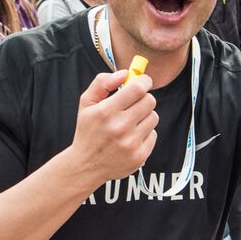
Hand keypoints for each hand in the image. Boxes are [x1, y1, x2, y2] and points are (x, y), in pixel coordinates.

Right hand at [68, 71, 157, 187]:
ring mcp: (131, 143)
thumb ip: (102, 83)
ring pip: (154, 117)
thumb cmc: (88, 131)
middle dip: (144, 98)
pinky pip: (153, 134)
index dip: (144, 81)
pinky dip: (145, 133)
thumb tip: (125, 74)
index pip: (137, 89)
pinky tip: (131, 137)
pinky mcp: (140, 156)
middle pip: (149, 101)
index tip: (144, 82)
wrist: (86, 165)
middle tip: (135, 103)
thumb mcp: (86, 104)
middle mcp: (119, 127)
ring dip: (145, 116)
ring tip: (131, 122)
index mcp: (106, 112)